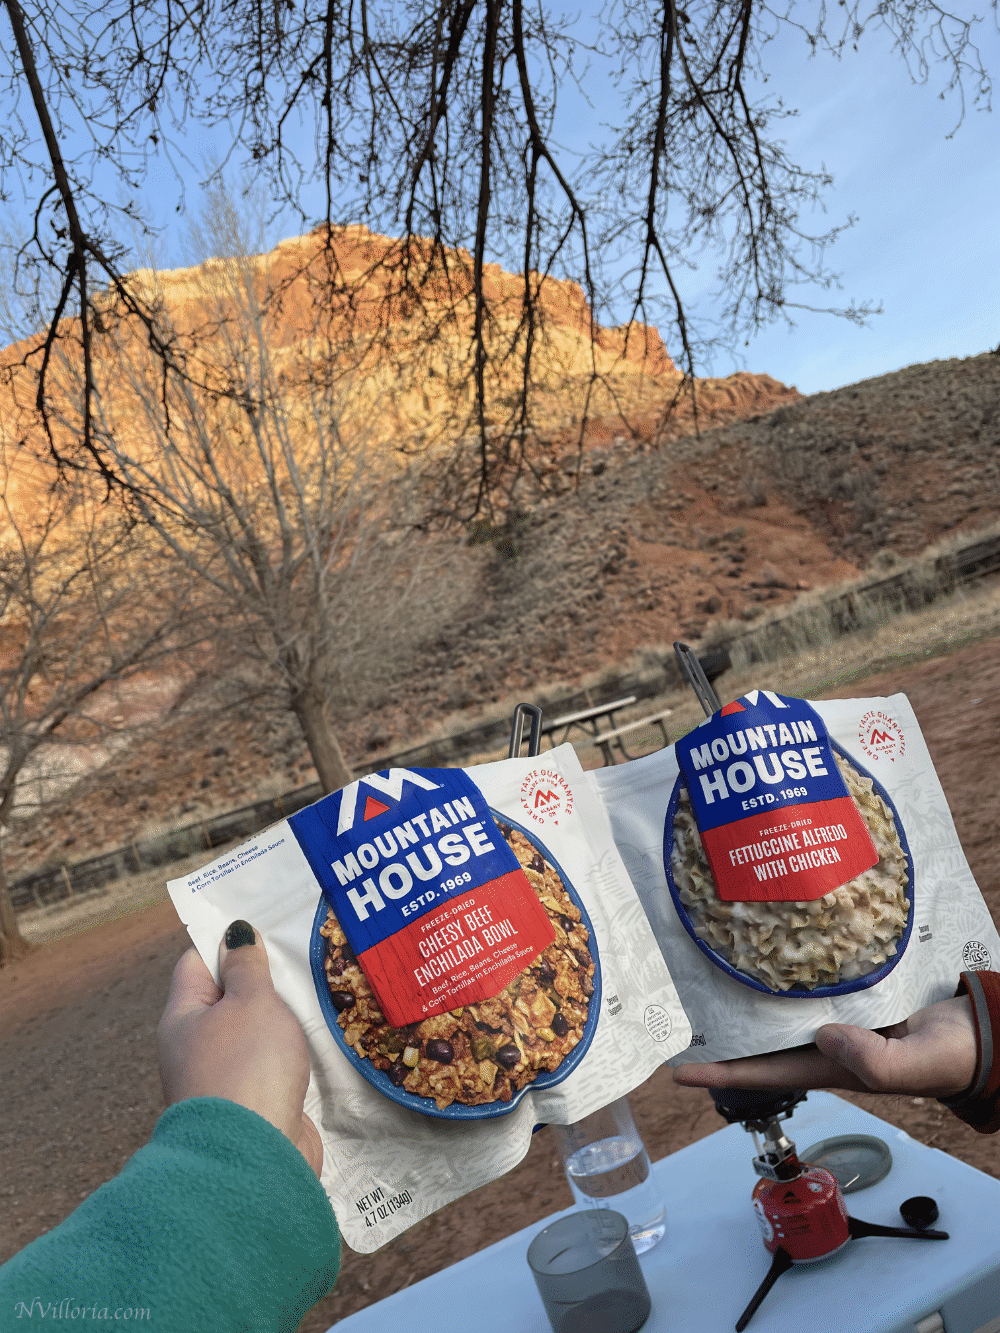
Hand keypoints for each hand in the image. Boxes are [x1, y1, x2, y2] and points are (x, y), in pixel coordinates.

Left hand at [158, 921, 322, 1176]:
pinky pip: (275, 1067)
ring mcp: (226, 1080)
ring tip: (321, 993)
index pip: (197, 963)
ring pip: (257, 1035)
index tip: (262, 923)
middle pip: (230, 999)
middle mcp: (197, 1048)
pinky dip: (295, 1054)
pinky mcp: (256, 1106)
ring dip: (285, 1020)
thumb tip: (234, 934)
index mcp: (183, 1017)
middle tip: (303, 955)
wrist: (254, 1161)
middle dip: (265, 981)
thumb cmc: (246, 1069)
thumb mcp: (250, 1002)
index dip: (226, 941)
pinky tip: (322, 1042)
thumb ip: (247, 967)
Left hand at [672, 995, 977, 1099]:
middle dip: (719, 1032)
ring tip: (701, 981)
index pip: (764, 1071)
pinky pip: (807, 987)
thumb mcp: (915, 1065)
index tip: (676, 1071)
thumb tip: (825, 1036)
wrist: (981, 1031)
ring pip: (778, 1011)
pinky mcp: (851, 994)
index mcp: (833, 1066)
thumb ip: (876, 1061)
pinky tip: (763, 954)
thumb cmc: (949, 1055)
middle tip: (672, 1014)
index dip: (720, 1073)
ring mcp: (837, 1018)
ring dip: (743, 1001)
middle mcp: (825, 1043)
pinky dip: (782, 975)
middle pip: (759, 1039)